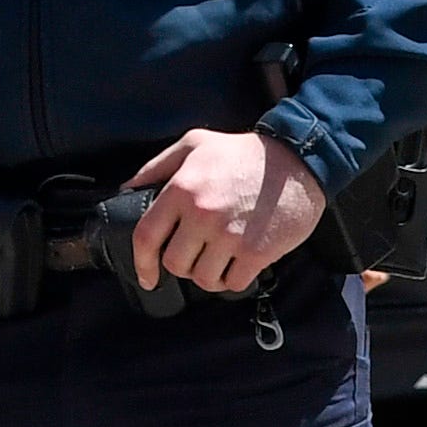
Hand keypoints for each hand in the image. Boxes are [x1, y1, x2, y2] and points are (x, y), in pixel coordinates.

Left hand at [122, 122, 322, 294]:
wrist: (298, 159)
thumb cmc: (244, 152)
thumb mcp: (195, 143)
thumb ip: (157, 166)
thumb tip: (128, 189)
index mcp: (181, 189)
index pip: (146, 236)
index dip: (142, 263)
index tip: (146, 276)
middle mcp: (202, 215)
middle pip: (175, 264)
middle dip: (184, 264)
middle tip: (198, 253)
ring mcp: (229, 235)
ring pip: (203, 279)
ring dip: (210, 274)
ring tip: (220, 258)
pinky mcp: (256, 251)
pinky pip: (233, 283)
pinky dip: (234, 279)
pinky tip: (240, 263)